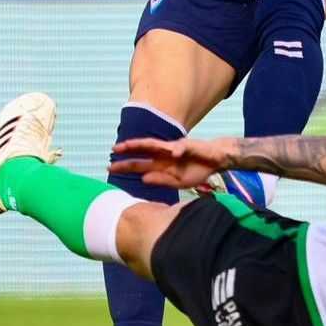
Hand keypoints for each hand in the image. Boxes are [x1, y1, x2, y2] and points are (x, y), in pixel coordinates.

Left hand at [110, 136, 235, 188]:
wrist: (216, 160)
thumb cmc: (197, 170)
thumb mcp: (178, 182)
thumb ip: (161, 180)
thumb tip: (142, 179)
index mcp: (161, 164)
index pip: (140, 164)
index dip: (126, 165)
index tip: (110, 167)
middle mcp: (164, 154)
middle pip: (143, 150)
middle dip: (128, 150)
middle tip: (113, 150)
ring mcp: (175, 148)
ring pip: (156, 144)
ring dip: (142, 143)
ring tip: (129, 144)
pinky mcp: (189, 145)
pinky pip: (183, 147)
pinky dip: (179, 150)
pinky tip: (176, 154)